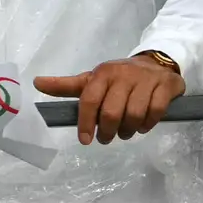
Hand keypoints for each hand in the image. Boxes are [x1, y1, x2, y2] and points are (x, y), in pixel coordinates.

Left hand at [36, 52, 184, 144]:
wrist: (155, 62)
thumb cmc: (118, 77)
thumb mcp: (93, 79)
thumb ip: (67, 86)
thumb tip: (36, 83)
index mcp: (103, 73)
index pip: (90, 99)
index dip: (86, 122)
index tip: (85, 140)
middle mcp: (123, 74)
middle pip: (112, 112)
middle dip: (109, 131)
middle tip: (108, 138)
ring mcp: (146, 79)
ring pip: (134, 114)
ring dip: (129, 130)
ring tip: (126, 132)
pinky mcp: (165, 85)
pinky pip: (155, 112)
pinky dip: (148, 124)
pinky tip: (143, 125)